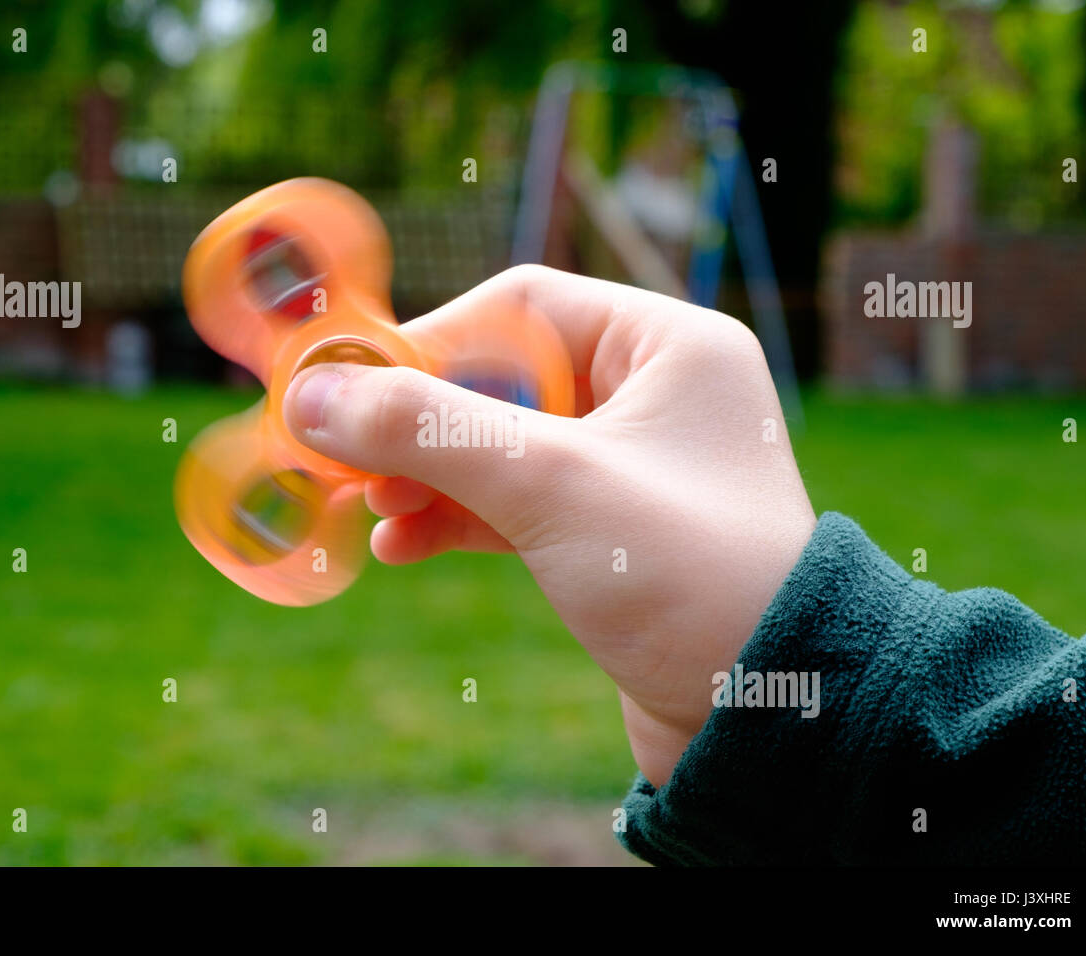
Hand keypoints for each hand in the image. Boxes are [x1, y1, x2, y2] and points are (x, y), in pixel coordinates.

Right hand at [283, 265, 816, 786]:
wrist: (774, 720)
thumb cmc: (685, 575)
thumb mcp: (549, 486)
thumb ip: (428, 431)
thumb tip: (310, 396)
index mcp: (670, 345)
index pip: (520, 308)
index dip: (427, 343)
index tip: (349, 391)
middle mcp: (657, 395)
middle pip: (504, 378)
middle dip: (423, 423)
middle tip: (345, 457)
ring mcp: (636, 469)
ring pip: (505, 447)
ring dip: (432, 475)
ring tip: (372, 509)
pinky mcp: (616, 537)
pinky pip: (521, 504)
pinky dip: (460, 517)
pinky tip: (402, 544)